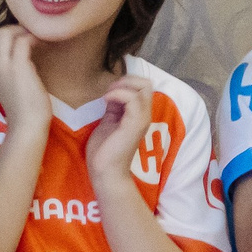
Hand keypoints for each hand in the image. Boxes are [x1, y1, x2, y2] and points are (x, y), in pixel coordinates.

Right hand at [0, 23, 53, 138]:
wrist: (27, 125)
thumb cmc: (23, 109)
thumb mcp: (9, 87)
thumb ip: (8, 71)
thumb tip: (21, 54)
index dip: (4, 36)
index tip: (19, 40)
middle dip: (12, 29)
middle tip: (28, 36)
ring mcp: (2, 65)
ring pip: (4, 32)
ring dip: (22, 31)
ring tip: (35, 38)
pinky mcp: (18, 66)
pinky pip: (23, 40)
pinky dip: (33, 37)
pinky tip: (43, 43)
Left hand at [82, 74, 154, 188]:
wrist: (105, 171)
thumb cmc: (105, 150)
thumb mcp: (109, 121)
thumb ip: (114, 108)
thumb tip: (113, 93)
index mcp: (138, 115)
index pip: (143, 87)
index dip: (127, 83)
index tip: (109, 93)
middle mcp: (144, 115)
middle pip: (147, 84)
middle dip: (127, 80)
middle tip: (110, 91)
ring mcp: (142, 119)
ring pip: (143, 88)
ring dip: (122, 86)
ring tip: (107, 96)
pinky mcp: (135, 124)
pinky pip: (132, 98)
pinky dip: (118, 94)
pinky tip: (106, 101)